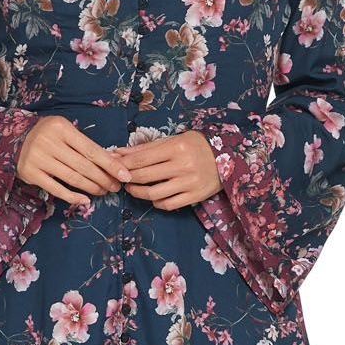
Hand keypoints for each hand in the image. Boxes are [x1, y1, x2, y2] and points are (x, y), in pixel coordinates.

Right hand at [16, 115, 132, 206]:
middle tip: (115, 187)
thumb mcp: (65, 131)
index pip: (92, 150)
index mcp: (62, 128)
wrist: (14, 138)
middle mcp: (49, 142)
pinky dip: (73, 197)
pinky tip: (85, 200)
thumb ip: (84, 145)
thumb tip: (112, 162)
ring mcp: (38, 158)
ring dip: (92, 188)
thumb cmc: (47, 134)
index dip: (110, 165)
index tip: (124, 175)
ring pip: (73, 178)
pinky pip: (56, 189)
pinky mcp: (31, 173)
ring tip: (103, 192)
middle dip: (104, 179)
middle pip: (84, 166)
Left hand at [103, 130, 220, 209]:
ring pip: (154, 194)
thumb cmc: (196, 146)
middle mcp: (182, 165)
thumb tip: (118, 152)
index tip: (116, 167)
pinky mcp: (194, 196)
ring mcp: (189, 183)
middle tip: (122, 179)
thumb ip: (145, 148)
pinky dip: (156, 203)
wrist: (228, 157)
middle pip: (144, 176)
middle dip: (128, 179)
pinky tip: (153, 197)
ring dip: (138, 193)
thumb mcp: (173, 140)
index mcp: (176, 147)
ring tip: (133, 189)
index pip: (141, 159)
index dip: (124, 165)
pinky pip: (168, 204)